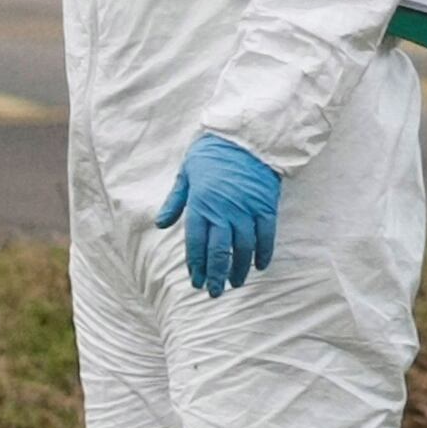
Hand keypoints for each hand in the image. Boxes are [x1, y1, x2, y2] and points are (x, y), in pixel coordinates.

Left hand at [156, 133, 282, 296]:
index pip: (197, 244)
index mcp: (201, 204)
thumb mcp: (186, 173)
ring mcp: (247, 210)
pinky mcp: (266, 206)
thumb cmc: (212, 152)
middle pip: (220, 252)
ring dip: (239, 269)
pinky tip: (260, 266)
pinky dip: (263, 253)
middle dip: (216, 275)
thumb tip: (160, 224)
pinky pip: (266, 236)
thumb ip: (175, 201)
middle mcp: (224, 211)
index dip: (197, 266)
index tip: (197, 282)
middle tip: (215, 292)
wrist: (246, 135)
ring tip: (235, 283)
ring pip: (243, 248)